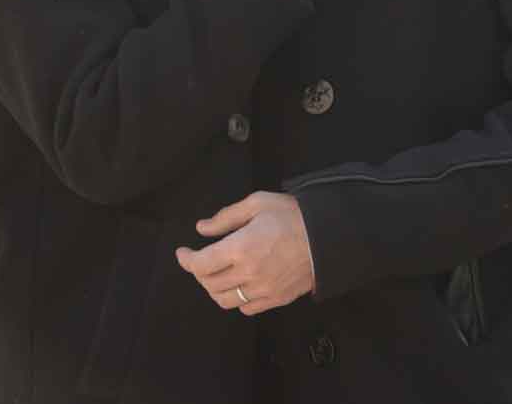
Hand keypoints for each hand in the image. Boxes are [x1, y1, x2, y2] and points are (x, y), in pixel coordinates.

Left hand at [175, 192, 315, 314]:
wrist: (328, 236)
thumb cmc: (292, 215)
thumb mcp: (257, 204)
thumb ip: (226, 217)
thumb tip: (202, 228)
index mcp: (240, 248)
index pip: (200, 264)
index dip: (186, 260)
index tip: (183, 252)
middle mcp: (248, 273)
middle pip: (209, 284)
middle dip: (198, 272)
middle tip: (200, 260)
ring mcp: (262, 290)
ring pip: (225, 300)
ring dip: (214, 288)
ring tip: (216, 275)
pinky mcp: (276, 299)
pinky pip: (246, 308)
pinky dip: (236, 300)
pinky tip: (239, 286)